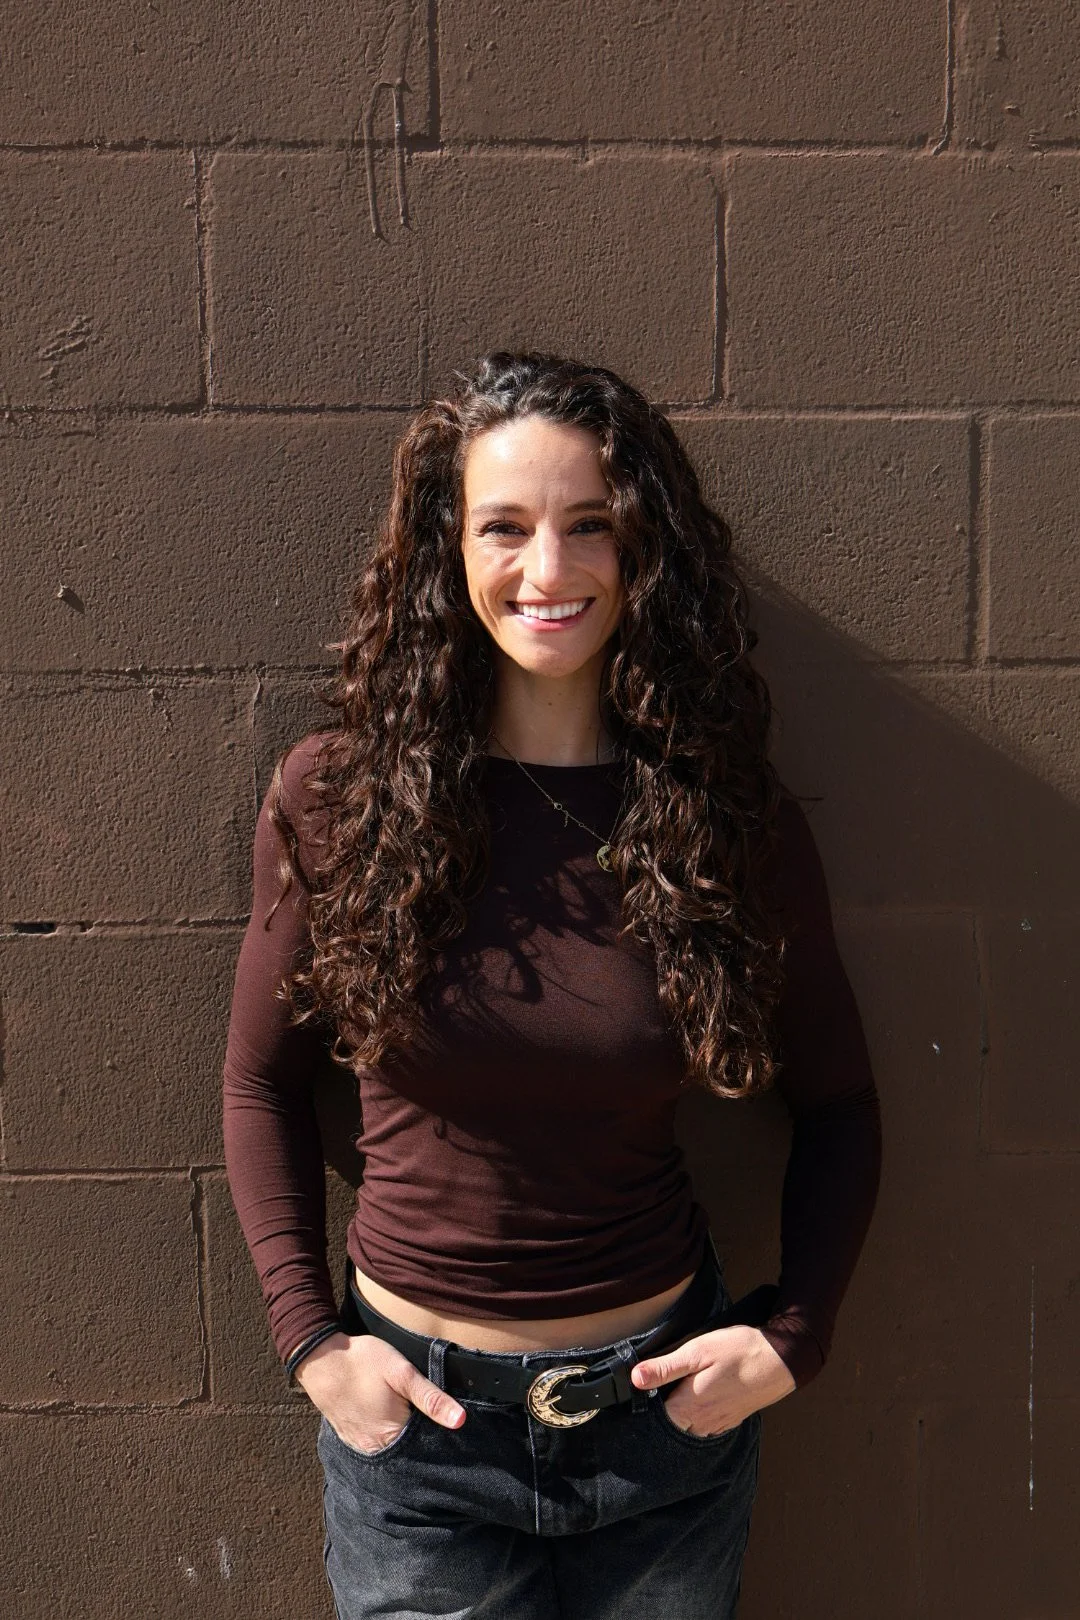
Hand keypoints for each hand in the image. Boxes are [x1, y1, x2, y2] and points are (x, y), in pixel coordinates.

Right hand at [295, 1331, 465, 1453]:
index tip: (452, 1431)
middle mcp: (377, 1449)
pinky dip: (388, 1440)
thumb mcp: (401, 1372)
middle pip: (410, 1455)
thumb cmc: (362, 1362)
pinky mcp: (352, 1440)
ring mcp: (362, 1447)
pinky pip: (377, 1448)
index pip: (428, 1451)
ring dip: (405, 1443)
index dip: (442, 1441)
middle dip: (424, 1444)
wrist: (320, 1360)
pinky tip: (392, 1424)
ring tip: (411, 1420)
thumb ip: (430, 1397)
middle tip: (430, 1420)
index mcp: (393, 1436)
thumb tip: (460, 1420)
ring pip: (394, 1453)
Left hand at [630, 1324, 795, 1436]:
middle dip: (662, 1412)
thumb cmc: (740, 1351)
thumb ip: (666, 1367)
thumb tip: (635, 1378)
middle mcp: (703, 1422)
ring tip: (676, 1393)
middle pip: (672, 1426)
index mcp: (690, 1406)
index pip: (656, 1419)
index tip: (639, 1393)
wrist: (781, 1359)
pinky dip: (698, 1418)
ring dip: (680, 1416)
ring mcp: (719, 1423)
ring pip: (689, 1428)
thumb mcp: (698, 1351)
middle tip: (657, 1390)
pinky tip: (698, 1399)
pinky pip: (706, 1427)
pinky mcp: (730, 1420)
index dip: (645, 1407)